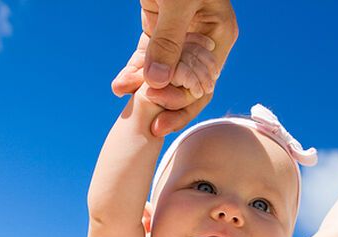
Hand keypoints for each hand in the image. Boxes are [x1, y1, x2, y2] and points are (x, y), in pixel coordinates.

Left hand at [112, 0, 236, 134]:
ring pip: (164, 76)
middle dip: (165, 104)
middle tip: (149, 123)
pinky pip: (147, 59)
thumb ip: (169, 41)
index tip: (155, 101)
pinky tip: (119, 84)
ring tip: (120, 91)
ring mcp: (179, 39)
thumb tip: (158, 82)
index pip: (205, 82)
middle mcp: (202, 42)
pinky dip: (133, 71)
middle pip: (187, 86)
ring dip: (142, 88)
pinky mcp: (158, 32)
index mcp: (219, 36)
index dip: (182, 99)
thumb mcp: (178, 4)